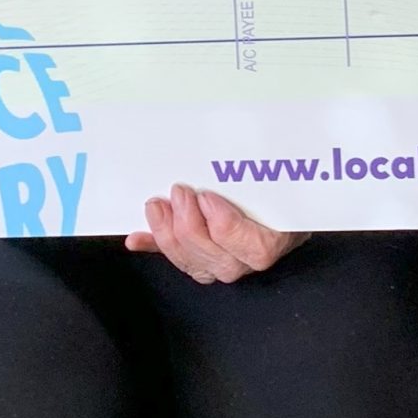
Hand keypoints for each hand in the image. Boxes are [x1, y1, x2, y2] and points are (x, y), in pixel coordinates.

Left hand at [126, 187, 306, 282]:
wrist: (280, 211)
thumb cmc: (280, 196)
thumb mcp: (280, 185)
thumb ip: (266, 177)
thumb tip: (256, 153)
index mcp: (270, 242)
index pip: (247, 244)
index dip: (223, 223)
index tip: (208, 197)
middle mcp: (245, 261)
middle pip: (209, 252)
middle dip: (188, 221)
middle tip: (181, 192)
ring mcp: (220, 265)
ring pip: (187, 258)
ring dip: (166, 232)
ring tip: (157, 206)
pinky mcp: (200, 262)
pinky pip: (174, 257)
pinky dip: (152, 245)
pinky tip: (137, 238)